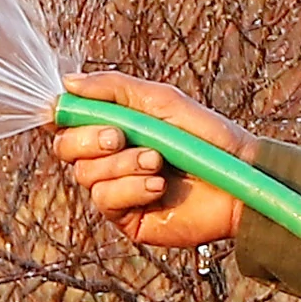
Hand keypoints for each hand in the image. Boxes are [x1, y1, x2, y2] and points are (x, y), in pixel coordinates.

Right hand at [44, 73, 245, 254]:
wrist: (239, 177)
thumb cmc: (207, 135)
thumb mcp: (160, 100)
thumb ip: (113, 88)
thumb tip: (67, 82)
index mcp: (113, 125)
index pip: (67, 120)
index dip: (61, 114)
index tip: (66, 109)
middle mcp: (109, 157)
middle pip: (66, 148)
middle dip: (89, 139)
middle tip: (121, 137)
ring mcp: (117, 188)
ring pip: (86, 175)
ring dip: (121, 165)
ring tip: (157, 162)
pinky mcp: (127, 218)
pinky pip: (106, 200)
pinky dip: (130, 188)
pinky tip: (158, 186)